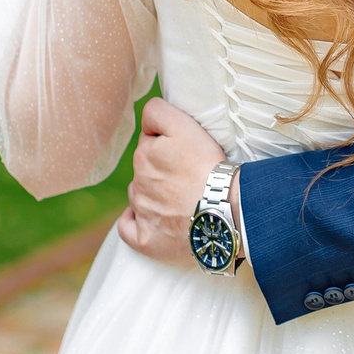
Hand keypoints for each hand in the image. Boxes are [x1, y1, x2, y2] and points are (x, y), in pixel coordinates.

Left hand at [117, 96, 227, 266]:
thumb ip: (157, 113)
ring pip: (141, 197)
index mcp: (144, 156)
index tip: (183, 151)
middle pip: (145, 170)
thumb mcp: (184, 125)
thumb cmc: (208, 167)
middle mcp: (138, 184)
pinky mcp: (146, 239)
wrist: (224, 210)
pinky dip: (134, 223)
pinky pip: (129, 230)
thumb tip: (145, 121)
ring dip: (154, 195)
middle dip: (161, 169)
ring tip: (182, 198)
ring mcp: (142, 213)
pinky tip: (147, 219)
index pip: (148, 143)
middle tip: (188, 174)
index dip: (166, 143)